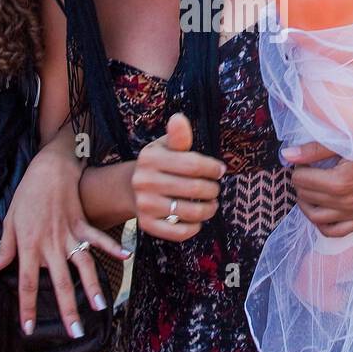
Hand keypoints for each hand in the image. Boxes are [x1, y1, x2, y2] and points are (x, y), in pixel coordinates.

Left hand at [0, 136, 130, 338]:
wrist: (48, 168)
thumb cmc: (26, 195)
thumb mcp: (9, 222)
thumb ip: (2, 250)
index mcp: (29, 245)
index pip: (28, 283)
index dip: (27, 307)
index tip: (29, 328)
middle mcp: (51, 244)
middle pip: (60, 282)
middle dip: (67, 309)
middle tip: (74, 331)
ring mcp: (69, 234)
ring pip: (83, 265)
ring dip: (93, 287)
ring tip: (100, 307)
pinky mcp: (82, 224)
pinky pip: (98, 238)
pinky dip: (113, 246)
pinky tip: (126, 256)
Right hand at [131, 113, 223, 241]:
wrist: (132, 188)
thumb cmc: (159, 165)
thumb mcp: (166, 147)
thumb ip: (178, 136)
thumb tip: (179, 118)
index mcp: (150, 158)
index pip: (193, 164)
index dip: (213, 168)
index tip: (220, 170)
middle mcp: (144, 182)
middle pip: (194, 189)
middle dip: (212, 190)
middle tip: (215, 189)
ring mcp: (144, 205)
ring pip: (190, 212)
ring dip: (208, 210)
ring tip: (211, 205)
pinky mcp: (147, 225)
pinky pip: (179, 232)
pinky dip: (194, 228)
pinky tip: (197, 220)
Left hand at [285, 141, 352, 237]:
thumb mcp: (347, 143)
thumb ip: (314, 150)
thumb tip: (287, 155)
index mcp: (340, 183)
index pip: (301, 180)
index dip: (299, 168)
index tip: (306, 160)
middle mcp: (345, 203)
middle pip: (306, 197)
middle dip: (301, 182)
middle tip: (306, 170)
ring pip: (316, 218)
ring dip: (306, 203)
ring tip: (309, 189)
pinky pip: (335, 232)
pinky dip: (322, 224)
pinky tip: (320, 210)